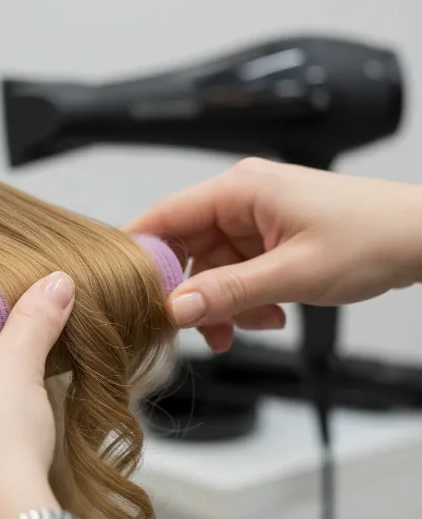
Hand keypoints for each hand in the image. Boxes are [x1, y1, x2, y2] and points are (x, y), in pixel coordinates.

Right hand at [128, 158, 421, 351]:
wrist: (420, 238)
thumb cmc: (372, 236)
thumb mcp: (293, 273)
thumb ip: (230, 293)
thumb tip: (177, 308)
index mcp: (239, 190)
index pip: (166, 215)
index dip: (140, 252)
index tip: (126, 289)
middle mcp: (240, 202)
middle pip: (186, 249)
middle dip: (193, 293)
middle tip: (199, 328)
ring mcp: (253, 222)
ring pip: (212, 269)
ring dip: (223, 303)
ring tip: (253, 324)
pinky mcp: (267, 241)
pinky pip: (236, 274)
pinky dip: (244, 300)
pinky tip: (269, 315)